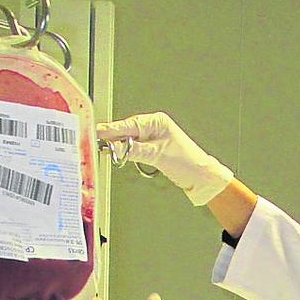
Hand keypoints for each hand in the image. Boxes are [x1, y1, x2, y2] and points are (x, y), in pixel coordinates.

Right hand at [97, 112, 232, 204]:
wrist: (202, 177)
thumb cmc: (188, 163)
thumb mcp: (158, 155)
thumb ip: (134, 150)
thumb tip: (115, 147)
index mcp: (157, 122)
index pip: (129, 124)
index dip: (111, 130)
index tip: (97, 133)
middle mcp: (154, 127)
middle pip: (126, 131)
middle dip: (113, 139)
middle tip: (98, 145)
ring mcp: (153, 138)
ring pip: (129, 141)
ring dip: (119, 147)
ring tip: (107, 152)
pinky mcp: (153, 150)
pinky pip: (134, 149)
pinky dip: (127, 153)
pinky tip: (120, 155)